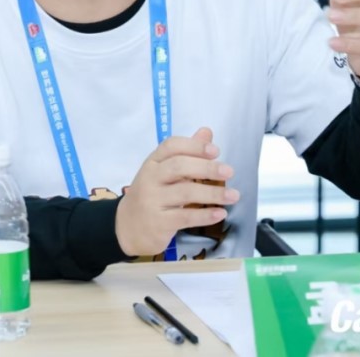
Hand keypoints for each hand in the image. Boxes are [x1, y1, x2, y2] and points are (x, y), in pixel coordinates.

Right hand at [115, 127, 238, 256]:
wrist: (126, 227)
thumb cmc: (150, 195)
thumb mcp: (163, 172)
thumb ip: (186, 153)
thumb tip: (207, 132)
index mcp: (152, 163)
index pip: (171, 146)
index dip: (194, 146)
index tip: (215, 150)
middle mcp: (150, 179)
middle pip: (179, 167)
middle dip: (206, 168)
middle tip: (229, 171)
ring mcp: (152, 201)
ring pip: (185, 193)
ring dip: (213, 194)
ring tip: (233, 195)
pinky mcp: (159, 223)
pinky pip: (185, 217)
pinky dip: (205, 215)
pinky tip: (220, 213)